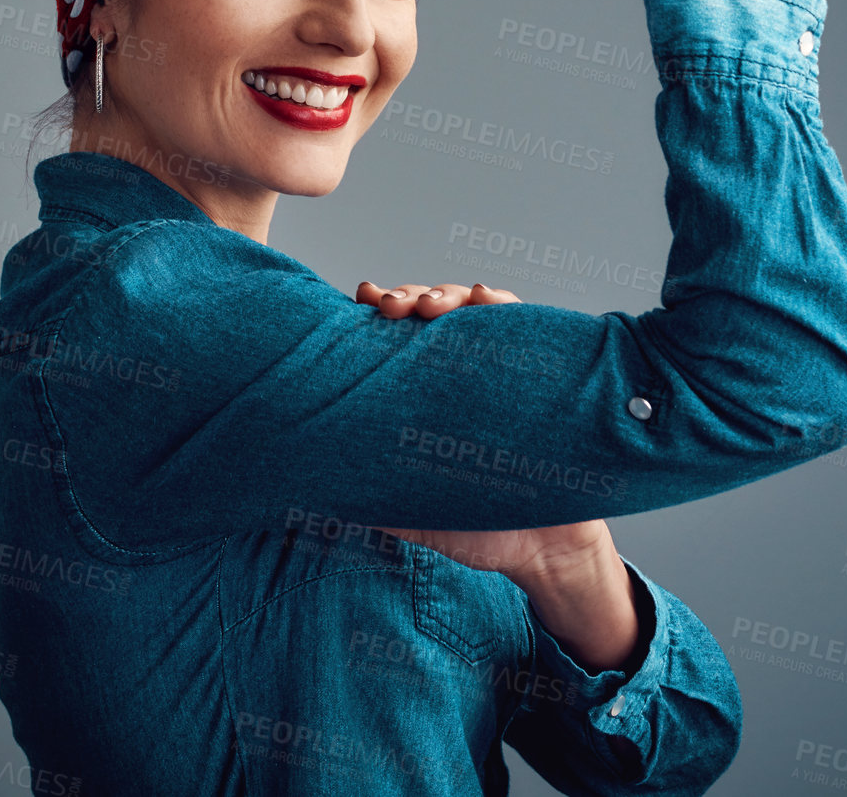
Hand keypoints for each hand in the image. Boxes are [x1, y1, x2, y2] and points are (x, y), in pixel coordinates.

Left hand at [355, 276, 613, 586]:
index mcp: (424, 396)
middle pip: (430, 312)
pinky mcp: (540, 373)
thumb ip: (368, 497)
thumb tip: (306, 498)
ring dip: (447, 294)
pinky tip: (482, 298)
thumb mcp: (409, 511)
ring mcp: (499, 369)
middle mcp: (460, 374)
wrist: (541, 552)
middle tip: (388, 306)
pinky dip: (502, 304)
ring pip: (471, 309)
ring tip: (428, 304)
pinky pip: (523, 325)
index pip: (396, 340)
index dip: (377, 313)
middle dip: (407, 297)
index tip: (359, 299)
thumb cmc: (474, 527)